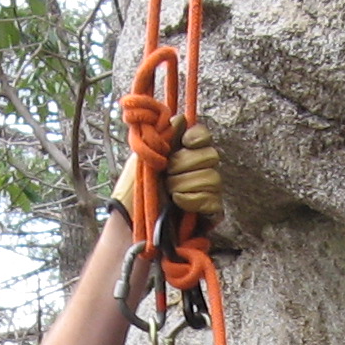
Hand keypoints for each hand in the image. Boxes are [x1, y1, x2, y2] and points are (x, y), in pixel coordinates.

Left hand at [107, 116, 223, 223]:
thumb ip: (161, 137)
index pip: (203, 136)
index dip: (198, 137)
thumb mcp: (141, 159)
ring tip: (169, 192)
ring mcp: (206, 190)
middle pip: (210, 155)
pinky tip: (178, 203)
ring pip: (212, 178)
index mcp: (182, 153)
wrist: (132, 225)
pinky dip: (192, 200)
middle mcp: (198, 169)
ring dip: (184, 184)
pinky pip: (213, 200)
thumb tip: (179, 119)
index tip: (185, 143)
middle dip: (184, 165)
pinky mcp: (210, 212)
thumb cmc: (133, 193)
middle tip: (167, 174)